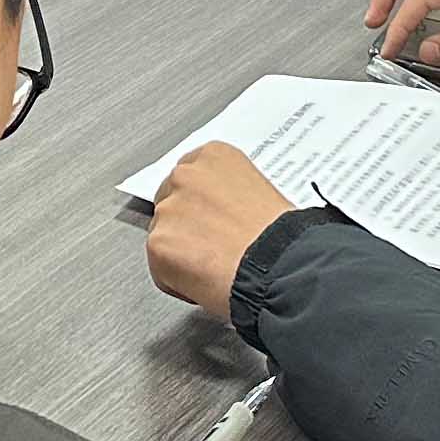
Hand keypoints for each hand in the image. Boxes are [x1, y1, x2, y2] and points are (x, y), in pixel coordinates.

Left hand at [147, 142, 302, 322]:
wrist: (281, 267)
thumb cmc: (281, 237)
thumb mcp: (263, 194)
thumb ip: (231, 195)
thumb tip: (223, 214)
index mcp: (214, 157)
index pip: (191, 177)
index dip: (202, 205)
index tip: (213, 220)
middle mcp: (186, 176)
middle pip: (172, 203)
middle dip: (188, 226)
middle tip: (213, 248)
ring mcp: (168, 209)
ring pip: (165, 236)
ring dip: (182, 254)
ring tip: (216, 268)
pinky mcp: (158, 244)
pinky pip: (161, 269)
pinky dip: (179, 282)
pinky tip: (207, 283)